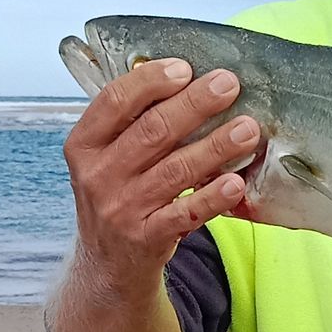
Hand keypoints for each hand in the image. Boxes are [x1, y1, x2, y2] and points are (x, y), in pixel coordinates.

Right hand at [62, 60, 262, 283]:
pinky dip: (212, 197)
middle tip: (228, 84)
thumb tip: (183, 78)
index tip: (185, 67)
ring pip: (175, 170)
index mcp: (84, 145)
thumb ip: (133, 123)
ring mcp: (121, 209)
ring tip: (247, 129)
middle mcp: (98, 176)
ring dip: (215, 147)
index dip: (151, 81)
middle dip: (194, 104)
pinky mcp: (146, 239)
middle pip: (152, 132)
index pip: (114, 102)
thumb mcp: (107, 158)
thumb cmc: (117, 195)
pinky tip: (235, 182)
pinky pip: (186, 213)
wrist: (107, 264)